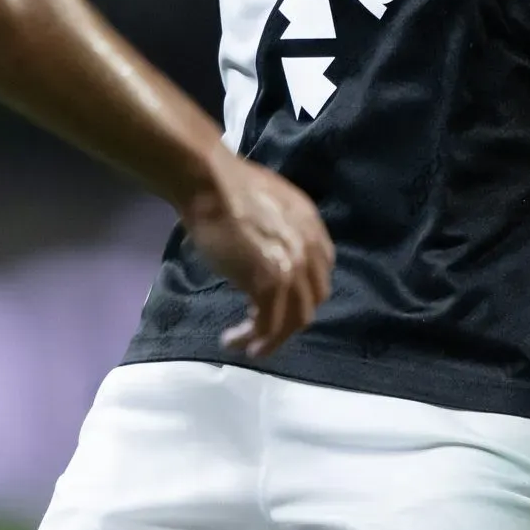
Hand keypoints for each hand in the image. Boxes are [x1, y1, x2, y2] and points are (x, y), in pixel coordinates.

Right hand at [180, 158, 333, 357]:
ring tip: (249, 347)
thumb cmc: (225, 187)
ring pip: (294, 320)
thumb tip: (264, 253)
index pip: (319, 273)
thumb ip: (279, 231)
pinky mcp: (269, 284)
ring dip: (273, 339)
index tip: (277, 300)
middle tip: (262, 326)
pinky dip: (253, 339)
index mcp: (313, 228)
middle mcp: (310, 251)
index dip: (300, 292)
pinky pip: (268, 325)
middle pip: (311, 300)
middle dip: (289, 318)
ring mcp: (292, 268)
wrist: (209, 182)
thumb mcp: (268, 206)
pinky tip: (233, 340)